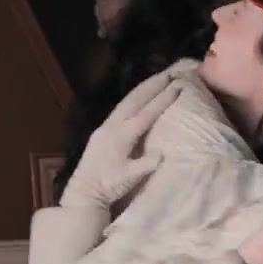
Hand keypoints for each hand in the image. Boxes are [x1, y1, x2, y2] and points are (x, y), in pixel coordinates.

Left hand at [61, 69, 183, 209]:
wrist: (84, 191)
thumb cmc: (108, 186)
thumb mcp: (129, 178)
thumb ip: (145, 166)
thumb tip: (162, 155)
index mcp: (122, 136)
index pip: (146, 113)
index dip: (163, 99)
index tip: (178, 86)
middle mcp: (113, 126)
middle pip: (135, 99)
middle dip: (153, 84)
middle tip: (170, 72)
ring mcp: (106, 126)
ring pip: (127, 101)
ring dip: (143, 88)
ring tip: (158, 78)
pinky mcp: (102, 130)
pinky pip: (121, 107)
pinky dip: (134, 98)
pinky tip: (139, 96)